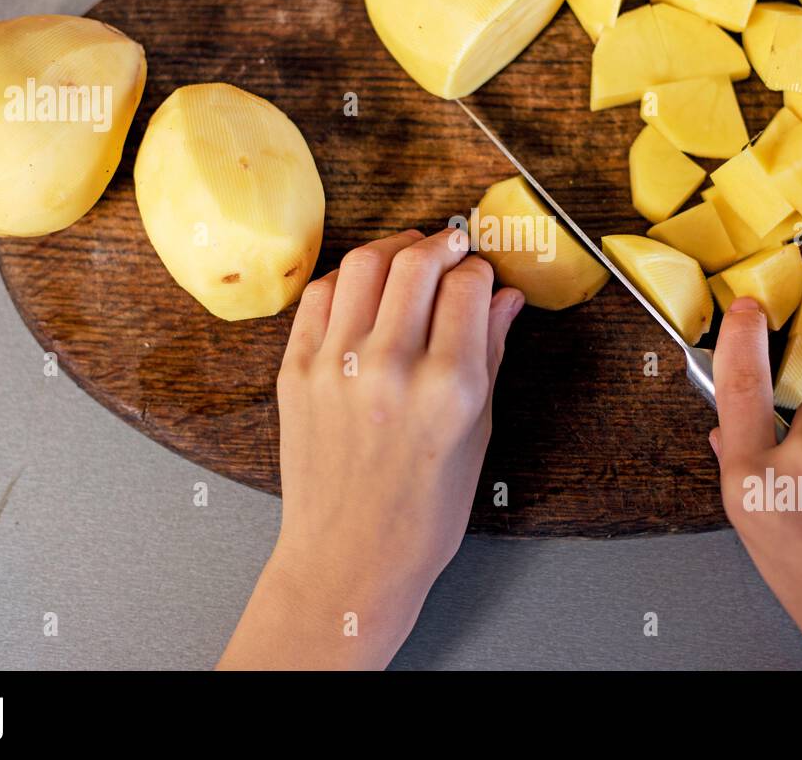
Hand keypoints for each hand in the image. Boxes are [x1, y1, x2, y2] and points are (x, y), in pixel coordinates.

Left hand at [218, 227, 522, 669]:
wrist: (350, 557)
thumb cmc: (423, 511)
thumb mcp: (478, 434)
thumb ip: (490, 354)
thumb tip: (506, 297)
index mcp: (448, 388)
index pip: (467, 287)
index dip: (480, 270)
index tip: (482, 274)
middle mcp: (390, 368)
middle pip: (416, 262)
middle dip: (442, 244)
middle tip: (452, 247)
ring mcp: (335, 367)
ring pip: (365, 264)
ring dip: (394, 247)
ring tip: (410, 254)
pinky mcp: (295, 372)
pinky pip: (320, 296)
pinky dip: (349, 279)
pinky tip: (367, 287)